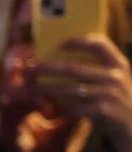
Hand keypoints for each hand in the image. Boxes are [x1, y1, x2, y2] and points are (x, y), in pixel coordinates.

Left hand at [31, 34, 131, 151]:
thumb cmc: (119, 100)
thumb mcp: (117, 80)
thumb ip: (101, 69)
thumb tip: (64, 57)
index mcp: (119, 65)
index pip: (100, 45)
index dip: (79, 41)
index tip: (60, 42)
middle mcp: (115, 76)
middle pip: (73, 68)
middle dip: (48, 67)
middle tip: (30, 67)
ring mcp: (109, 94)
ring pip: (69, 88)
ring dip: (47, 88)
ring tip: (33, 87)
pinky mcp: (102, 110)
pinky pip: (73, 107)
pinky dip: (59, 108)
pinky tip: (48, 108)